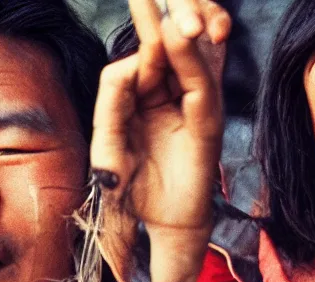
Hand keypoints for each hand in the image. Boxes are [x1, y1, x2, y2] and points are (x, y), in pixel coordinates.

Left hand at [91, 0, 229, 274]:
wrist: (160, 226)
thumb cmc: (133, 187)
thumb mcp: (108, 141)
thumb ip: (113, 99)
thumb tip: (131, 62)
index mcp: (145, 91)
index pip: (147, 47)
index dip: (145, 18)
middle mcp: (172, 91)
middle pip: (173, 39)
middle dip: (168, 8)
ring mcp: (193, 104)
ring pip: (193, 52)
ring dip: (184, 22)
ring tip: (171, 2)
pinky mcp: (207, 122)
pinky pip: (202, 83)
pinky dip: (193, 58)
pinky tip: (180, 32)